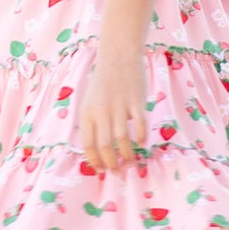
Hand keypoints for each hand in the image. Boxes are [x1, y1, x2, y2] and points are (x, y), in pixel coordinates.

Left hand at [78, 43, 146, 172]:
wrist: (118, 57)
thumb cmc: (104, 84)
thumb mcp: (90, 103)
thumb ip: (93, 124)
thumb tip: (99, 152)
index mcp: (87, 113)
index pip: (88, 145)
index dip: (94, 161)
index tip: (102, 170)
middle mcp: (101, 112)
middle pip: (105, 146)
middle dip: (112, 164)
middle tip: (118, 173)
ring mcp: (119, 107)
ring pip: (122, 139)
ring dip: (127, 156)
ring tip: (131, 162)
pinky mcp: (136, 102)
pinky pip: (139, 125)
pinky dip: (140, 138)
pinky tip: (141, 143)